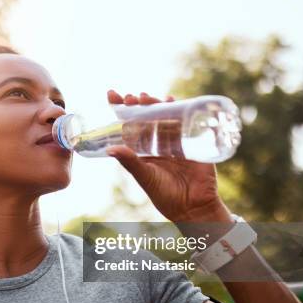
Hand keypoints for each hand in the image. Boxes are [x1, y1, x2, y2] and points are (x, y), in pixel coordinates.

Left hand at [106, 90, 231, 222]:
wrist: (193, 207)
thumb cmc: (165, 194)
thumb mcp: (145, 176)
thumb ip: (130, 162)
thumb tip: (109, 149)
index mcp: (144, 150)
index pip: (130, 125)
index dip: (121, 110)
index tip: (112, 95)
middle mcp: (158, 143)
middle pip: (147, 117)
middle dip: (137, 104)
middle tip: (130, 97)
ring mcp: (175, 140)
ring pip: (164, 115)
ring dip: (155, 103)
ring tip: (145, 97)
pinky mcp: (193, 141)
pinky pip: (185, 121)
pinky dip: (179, 108)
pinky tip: (170, 99)